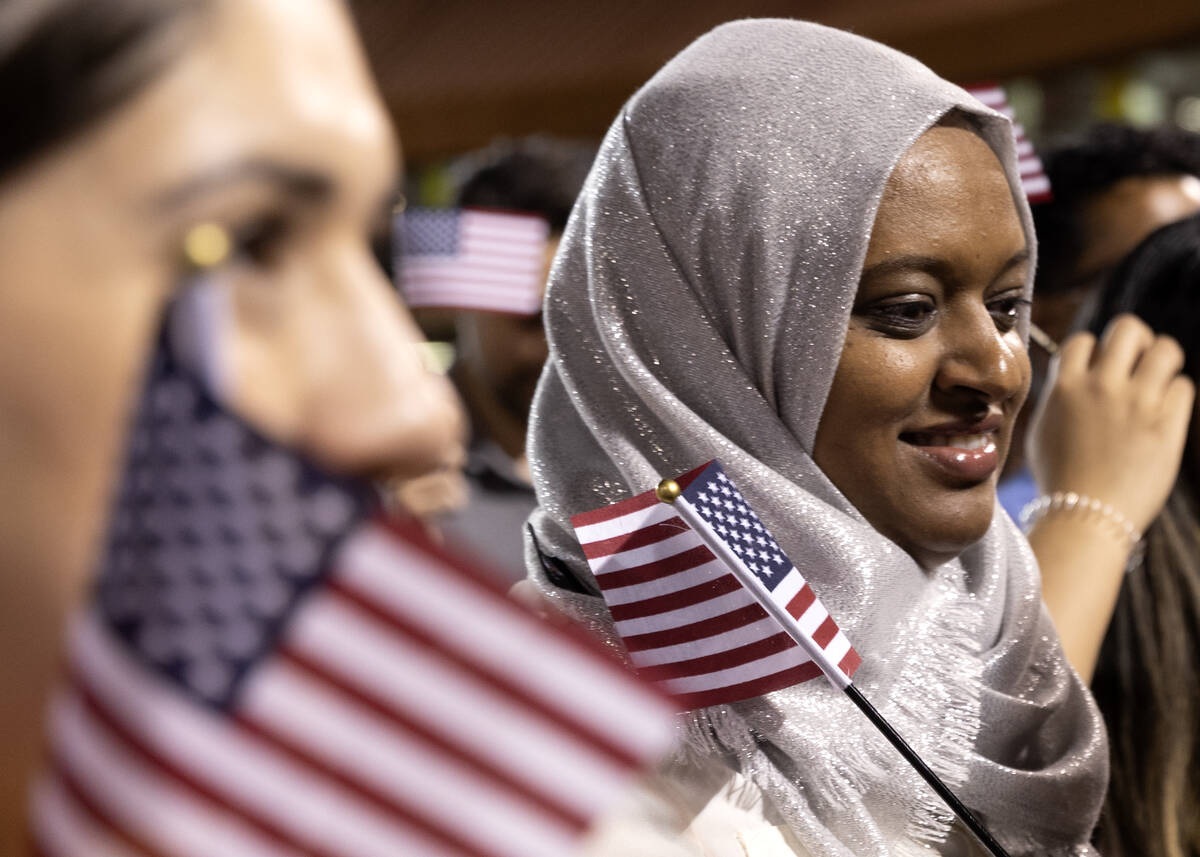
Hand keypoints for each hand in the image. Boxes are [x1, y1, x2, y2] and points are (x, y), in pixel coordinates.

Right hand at [1028, 314, 1193, 533]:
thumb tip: (1075, 374)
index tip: (1097, 370)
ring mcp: (1137, 403)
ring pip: (1166, 349)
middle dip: (1135, 341)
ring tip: (1156, 381)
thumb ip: (1059, 395)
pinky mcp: (1167, 424)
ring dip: (1162, 361)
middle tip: (1135, 363)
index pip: (1085, 340)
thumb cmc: (1060, 479)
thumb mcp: (1042, 430)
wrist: (1085, 518)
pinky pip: (1183, 387)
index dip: (1093, 351)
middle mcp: (1101, 386)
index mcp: (1065, 387)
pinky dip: (1175, 395)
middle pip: (1129, 329)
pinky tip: (1162, 414)